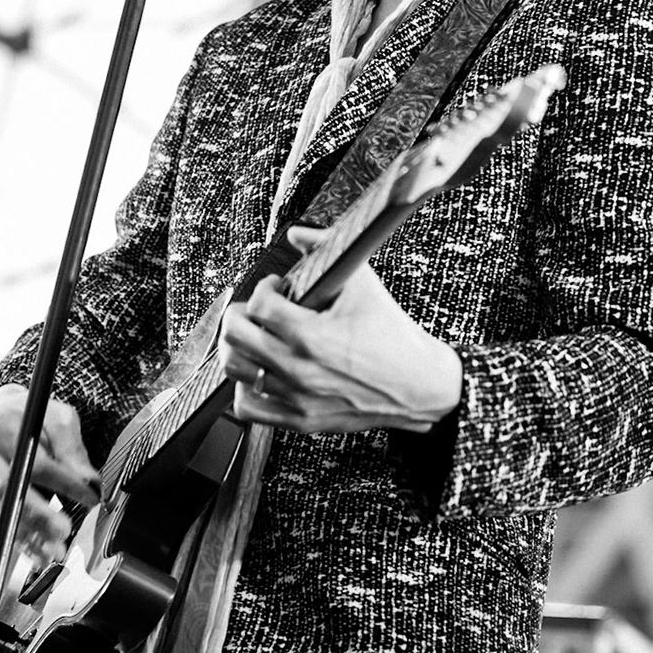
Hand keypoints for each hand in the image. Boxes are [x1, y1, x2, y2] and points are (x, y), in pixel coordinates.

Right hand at [0, 385, 101, 560]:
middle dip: (37, 514)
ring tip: (55, 552)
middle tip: (64, 530)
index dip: (64, 481)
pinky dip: (21, 543)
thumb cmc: (35, 420)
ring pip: (2, 512)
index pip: (36, 460)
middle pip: (7, 489)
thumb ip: (73, 449)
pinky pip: (0, 524)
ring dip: (29, 536)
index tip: (91, 496)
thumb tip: (90, 482)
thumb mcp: (60, 420)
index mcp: (4, 428)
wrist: (1, 417)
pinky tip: (40, 555)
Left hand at [218, 226, 462, 433]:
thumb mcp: (364, 284)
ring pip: (234, 369)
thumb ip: (327, 250)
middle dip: (241, 312)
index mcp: (312, 334)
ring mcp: (296, 397)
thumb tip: (298, 233)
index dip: (264, 288)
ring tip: (254, 337)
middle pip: (235, 335)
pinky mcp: (300, 419)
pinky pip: (247, 406)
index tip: (277, 287)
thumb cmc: (393, 335)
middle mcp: (298, 368)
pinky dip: (245, 387)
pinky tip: (260, 371)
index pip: (258, 305)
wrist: (418, 384)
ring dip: (238, 346)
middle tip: (257, 309)